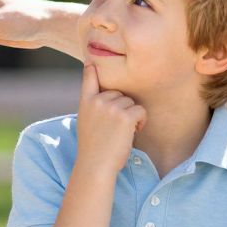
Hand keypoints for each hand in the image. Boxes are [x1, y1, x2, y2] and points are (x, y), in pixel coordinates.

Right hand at [75, 60, 144, 176]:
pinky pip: (140, 110)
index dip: (92, 69)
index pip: (89, 79)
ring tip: (123, 132)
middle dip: (123, 108)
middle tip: (117, 128)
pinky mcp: (125, 116)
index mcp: (86, 102)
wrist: (96, 165)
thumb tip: (104, 95)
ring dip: (132, 116)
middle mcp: (97, 101)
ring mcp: (111, 107)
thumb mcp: (86, 122)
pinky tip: (132, 133)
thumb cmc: (94, 148)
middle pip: (120, 93)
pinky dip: (141, 121)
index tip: (92, 60)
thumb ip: (93, 106)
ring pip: (131, 102)